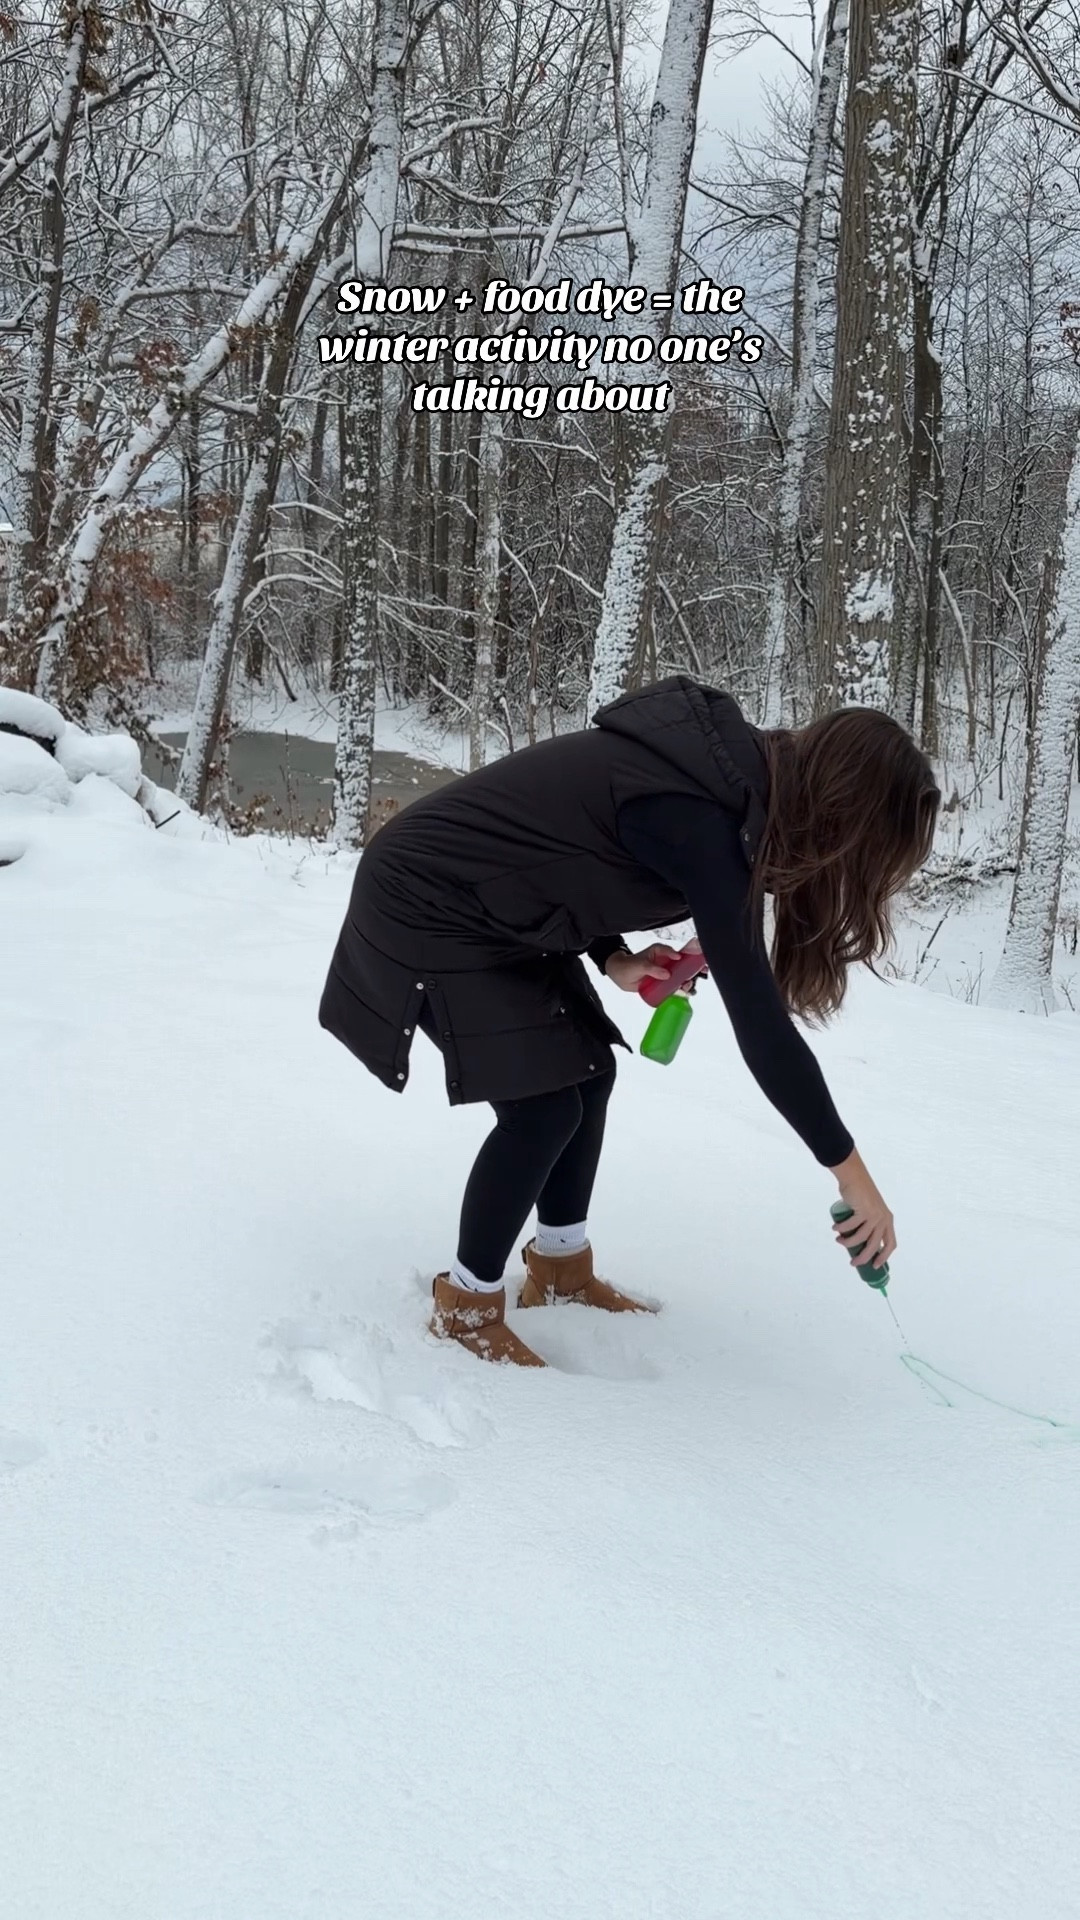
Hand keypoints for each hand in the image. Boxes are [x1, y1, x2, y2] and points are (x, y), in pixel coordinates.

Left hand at [605, 942, 681, 992]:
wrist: (619, 976)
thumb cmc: (628, 966)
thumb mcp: (640, 965)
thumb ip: (652, 969)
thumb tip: (667, 974)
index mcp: (659, 952)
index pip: (672, 951)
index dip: (680, 956)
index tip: (681, 960)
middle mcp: (664, 961)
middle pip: (680, 964)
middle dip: (688, 970)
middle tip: (690, 977)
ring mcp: (664, 972)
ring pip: (678, 976)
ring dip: (685, 981)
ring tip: (687, 987)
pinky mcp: (662, 982)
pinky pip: (672, 985)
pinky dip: (678, 989)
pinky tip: (682, 993)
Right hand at [830, 1149, 895, 1270]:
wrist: (854, 1177)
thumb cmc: (860, 1194)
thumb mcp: (869, 1211)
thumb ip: (867, 1224)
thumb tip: (856, 1242)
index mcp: (888, 1221)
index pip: (890, 1244)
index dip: (884, 1257)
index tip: (874, 1266)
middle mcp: (884, 1219)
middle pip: (874, 1245)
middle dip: (863, 1257)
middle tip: (853, 1263)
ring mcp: (874, 1215)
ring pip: (861, 1238)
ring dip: (848, 1242)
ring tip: (838, 1240)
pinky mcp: (864, 1211)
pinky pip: (851, 1226)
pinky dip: (842, 1229)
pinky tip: (836, 1228)